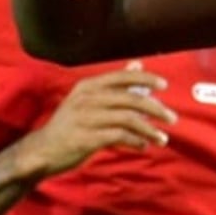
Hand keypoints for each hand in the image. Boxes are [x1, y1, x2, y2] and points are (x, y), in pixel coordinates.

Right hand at [15, 64, 173, 180]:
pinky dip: (136, 141)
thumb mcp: (89, 100)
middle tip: (172, 118)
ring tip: (162, 139)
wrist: (42, 150)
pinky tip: (143, 146)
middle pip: (131, 99)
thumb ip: (114, 84)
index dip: (146, 79)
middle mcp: (86, 99)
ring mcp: (85, 118)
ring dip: (150, 130)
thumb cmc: (71, 124)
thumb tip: (138, 64)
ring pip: (129, 119)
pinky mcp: (85, 138)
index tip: (164, 85)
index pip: (122, 77)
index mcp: (88, 86)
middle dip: (156, 109)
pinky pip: (120, 136)